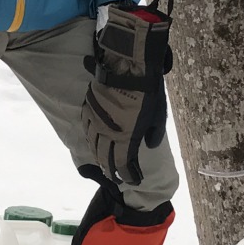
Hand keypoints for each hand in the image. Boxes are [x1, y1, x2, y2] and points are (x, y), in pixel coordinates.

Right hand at [82, 2, 172, 184]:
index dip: (129, 175)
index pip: (124, 165)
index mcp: (126, 138)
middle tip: (115, 177)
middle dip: (112, 169)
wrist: (129, 64)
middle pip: (106, 157)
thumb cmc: (148, 90)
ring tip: (102, 162)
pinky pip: (86, 125)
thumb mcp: (157, 115)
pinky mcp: (89, 105)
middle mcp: (107, 132)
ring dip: (99, 155)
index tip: (134, 180)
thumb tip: (148, 145)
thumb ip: (153, 134)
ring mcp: (96, 119)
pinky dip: (90, 135)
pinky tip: (92, 137)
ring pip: (93, 143)